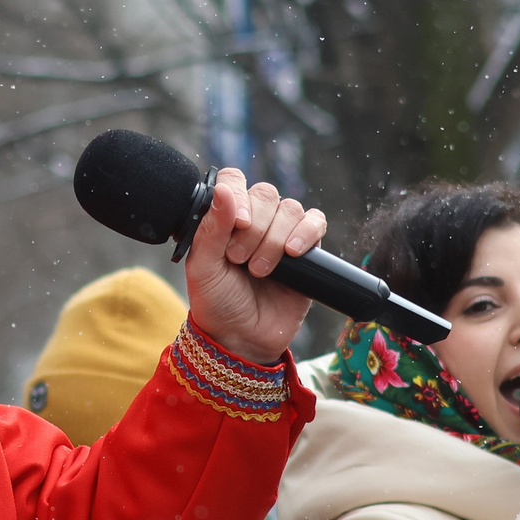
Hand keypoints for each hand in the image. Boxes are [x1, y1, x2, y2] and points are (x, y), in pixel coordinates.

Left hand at [182, 169, 322, 365]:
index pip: (234, 181)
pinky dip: (306, 232)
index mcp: (225, 218)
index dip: (236, 194)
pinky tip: (293, 253)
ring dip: (274, 239)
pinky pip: (316, 222)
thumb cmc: (218, 303)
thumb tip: (222, 190)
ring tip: (259, 270)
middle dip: (253, 228)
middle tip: (239, 259)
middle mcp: (255, 220)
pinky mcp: (307, 250)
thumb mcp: (203, 268)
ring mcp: (281, 234)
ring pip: (290, 209)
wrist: (243, 338)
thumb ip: (211, 229)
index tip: (235, 223)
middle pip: (265, 194)